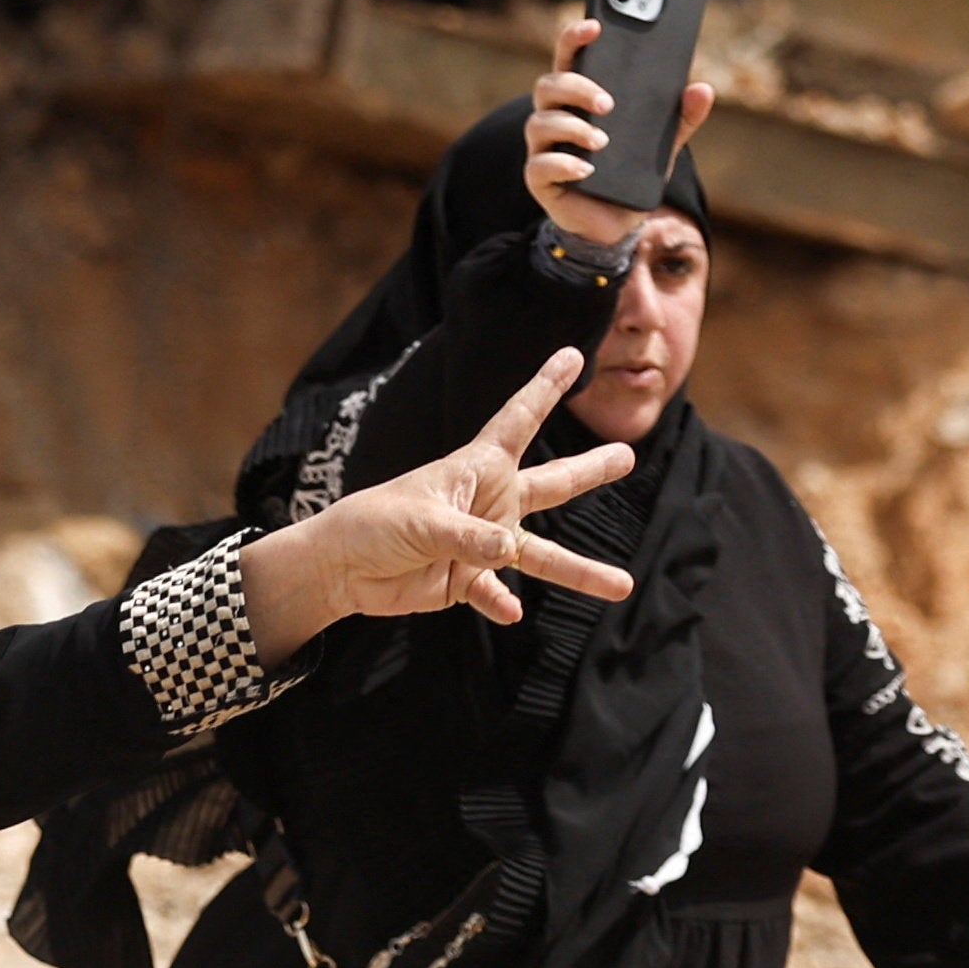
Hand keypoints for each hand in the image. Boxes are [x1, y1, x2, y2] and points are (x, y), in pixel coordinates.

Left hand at [234, 347, 635, 661]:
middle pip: (550, 484)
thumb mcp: (421, 523)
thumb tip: (508, 551)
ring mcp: (481, 544)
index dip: (545, 388)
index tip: (573, 354)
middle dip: (588, 469)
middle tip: (628, 453)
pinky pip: (496, 593)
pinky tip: (512, 613)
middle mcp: (488, 502)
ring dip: (579, 570)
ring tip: (622, 583)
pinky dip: (501, 603)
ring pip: (542, 555)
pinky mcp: (466, 580)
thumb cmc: (373, 525)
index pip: (518, 420)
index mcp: (475, 469)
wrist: (340, 569)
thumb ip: (467, 538)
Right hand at [523, 13, 714, 248]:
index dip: (575, 38)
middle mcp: (555, 117)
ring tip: (602, 141)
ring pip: (540, 122)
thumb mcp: (663, 145)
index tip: (595, 26)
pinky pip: (541, 165)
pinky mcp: (540, 179)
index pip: (569, 59)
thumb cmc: (631, 175)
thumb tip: (701, 89)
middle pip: (548, 85)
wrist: (615, 224)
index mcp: (579, 100)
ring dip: (572, 128)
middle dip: (576, 88)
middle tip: (608, 103)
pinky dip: (565, 164)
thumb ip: (680, 118)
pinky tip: (587, 169)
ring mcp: (543, 148)